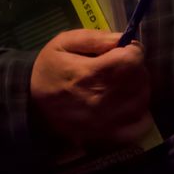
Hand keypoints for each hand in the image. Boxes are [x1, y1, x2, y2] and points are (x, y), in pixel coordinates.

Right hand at [29, 30, 151, 144]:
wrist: (31, 105)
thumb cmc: (49, 70)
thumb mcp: (63, 43)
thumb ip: (94, 38)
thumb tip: (121, 39)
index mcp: (91, 73)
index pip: (133, 59)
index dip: (132, 50)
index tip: (122, 50)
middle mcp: (103, 99)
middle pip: (140, 79)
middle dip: (135, 68)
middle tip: (120, 66)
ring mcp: (108, 121)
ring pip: (142, 100)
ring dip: (138, 88)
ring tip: (122, 84)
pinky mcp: (109, 136)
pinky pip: (140, 125)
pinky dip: (140, 113)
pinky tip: (127, 105)